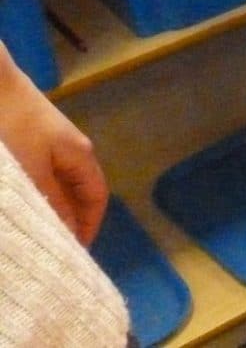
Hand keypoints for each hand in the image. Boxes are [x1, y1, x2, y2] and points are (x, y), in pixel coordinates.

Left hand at [0, 44, 108, 243]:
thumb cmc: (12, 126)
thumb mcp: (31, 171)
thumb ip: (50, 202)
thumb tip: (68, 233)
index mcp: (80, 155)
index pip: (96, 198)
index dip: (89, 227)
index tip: (73, 254)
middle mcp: (70, 150)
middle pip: (77, 193)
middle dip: (67, 221)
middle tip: (49, 248)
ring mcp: (47, 143)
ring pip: (53, 185)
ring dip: (46, 208)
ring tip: (32, 231)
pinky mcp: (26, 139)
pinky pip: (36, 175)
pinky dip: (31, 193)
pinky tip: (16, 203)